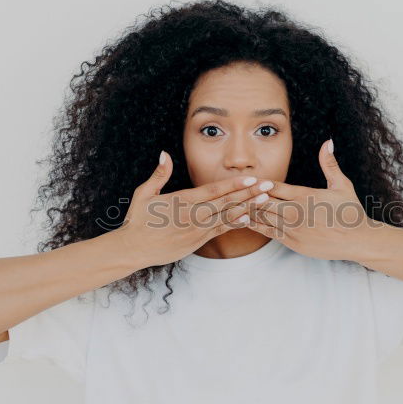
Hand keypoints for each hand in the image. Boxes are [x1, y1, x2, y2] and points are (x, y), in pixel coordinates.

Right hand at [116, 151, 266, 267]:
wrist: (133, 249)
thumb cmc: (138, 220)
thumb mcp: (144, 194)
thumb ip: (159, 174)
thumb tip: (164, 153)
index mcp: (181, 201)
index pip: (213, 191)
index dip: (234, 185)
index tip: (251, 179)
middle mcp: (192, 216)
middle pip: (226, 203)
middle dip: (249, 194)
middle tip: (268, 187)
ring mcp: (196, 230)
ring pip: (227, 217)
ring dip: (248, 208)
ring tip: (265, 201)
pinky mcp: (197, 242)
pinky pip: (220, 231)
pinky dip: (235, 224)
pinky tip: (249, 218)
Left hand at [245, 139, 377, 260]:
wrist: (358, 240)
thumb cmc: (350, 212)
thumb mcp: (342, 185)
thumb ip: (330, 164)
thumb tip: (328, 142)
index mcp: (305, 196)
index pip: (275, 187)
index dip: (259, 183)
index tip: (247, 179)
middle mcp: (296, 212)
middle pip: (264, 202)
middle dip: (249, 197)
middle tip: (232, 192)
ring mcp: (293, 229)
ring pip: (263, 218)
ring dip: (248, 211)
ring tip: (232, 206)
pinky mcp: (293, 243)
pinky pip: (269, 232)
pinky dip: (256, 226)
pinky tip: (245, 221)